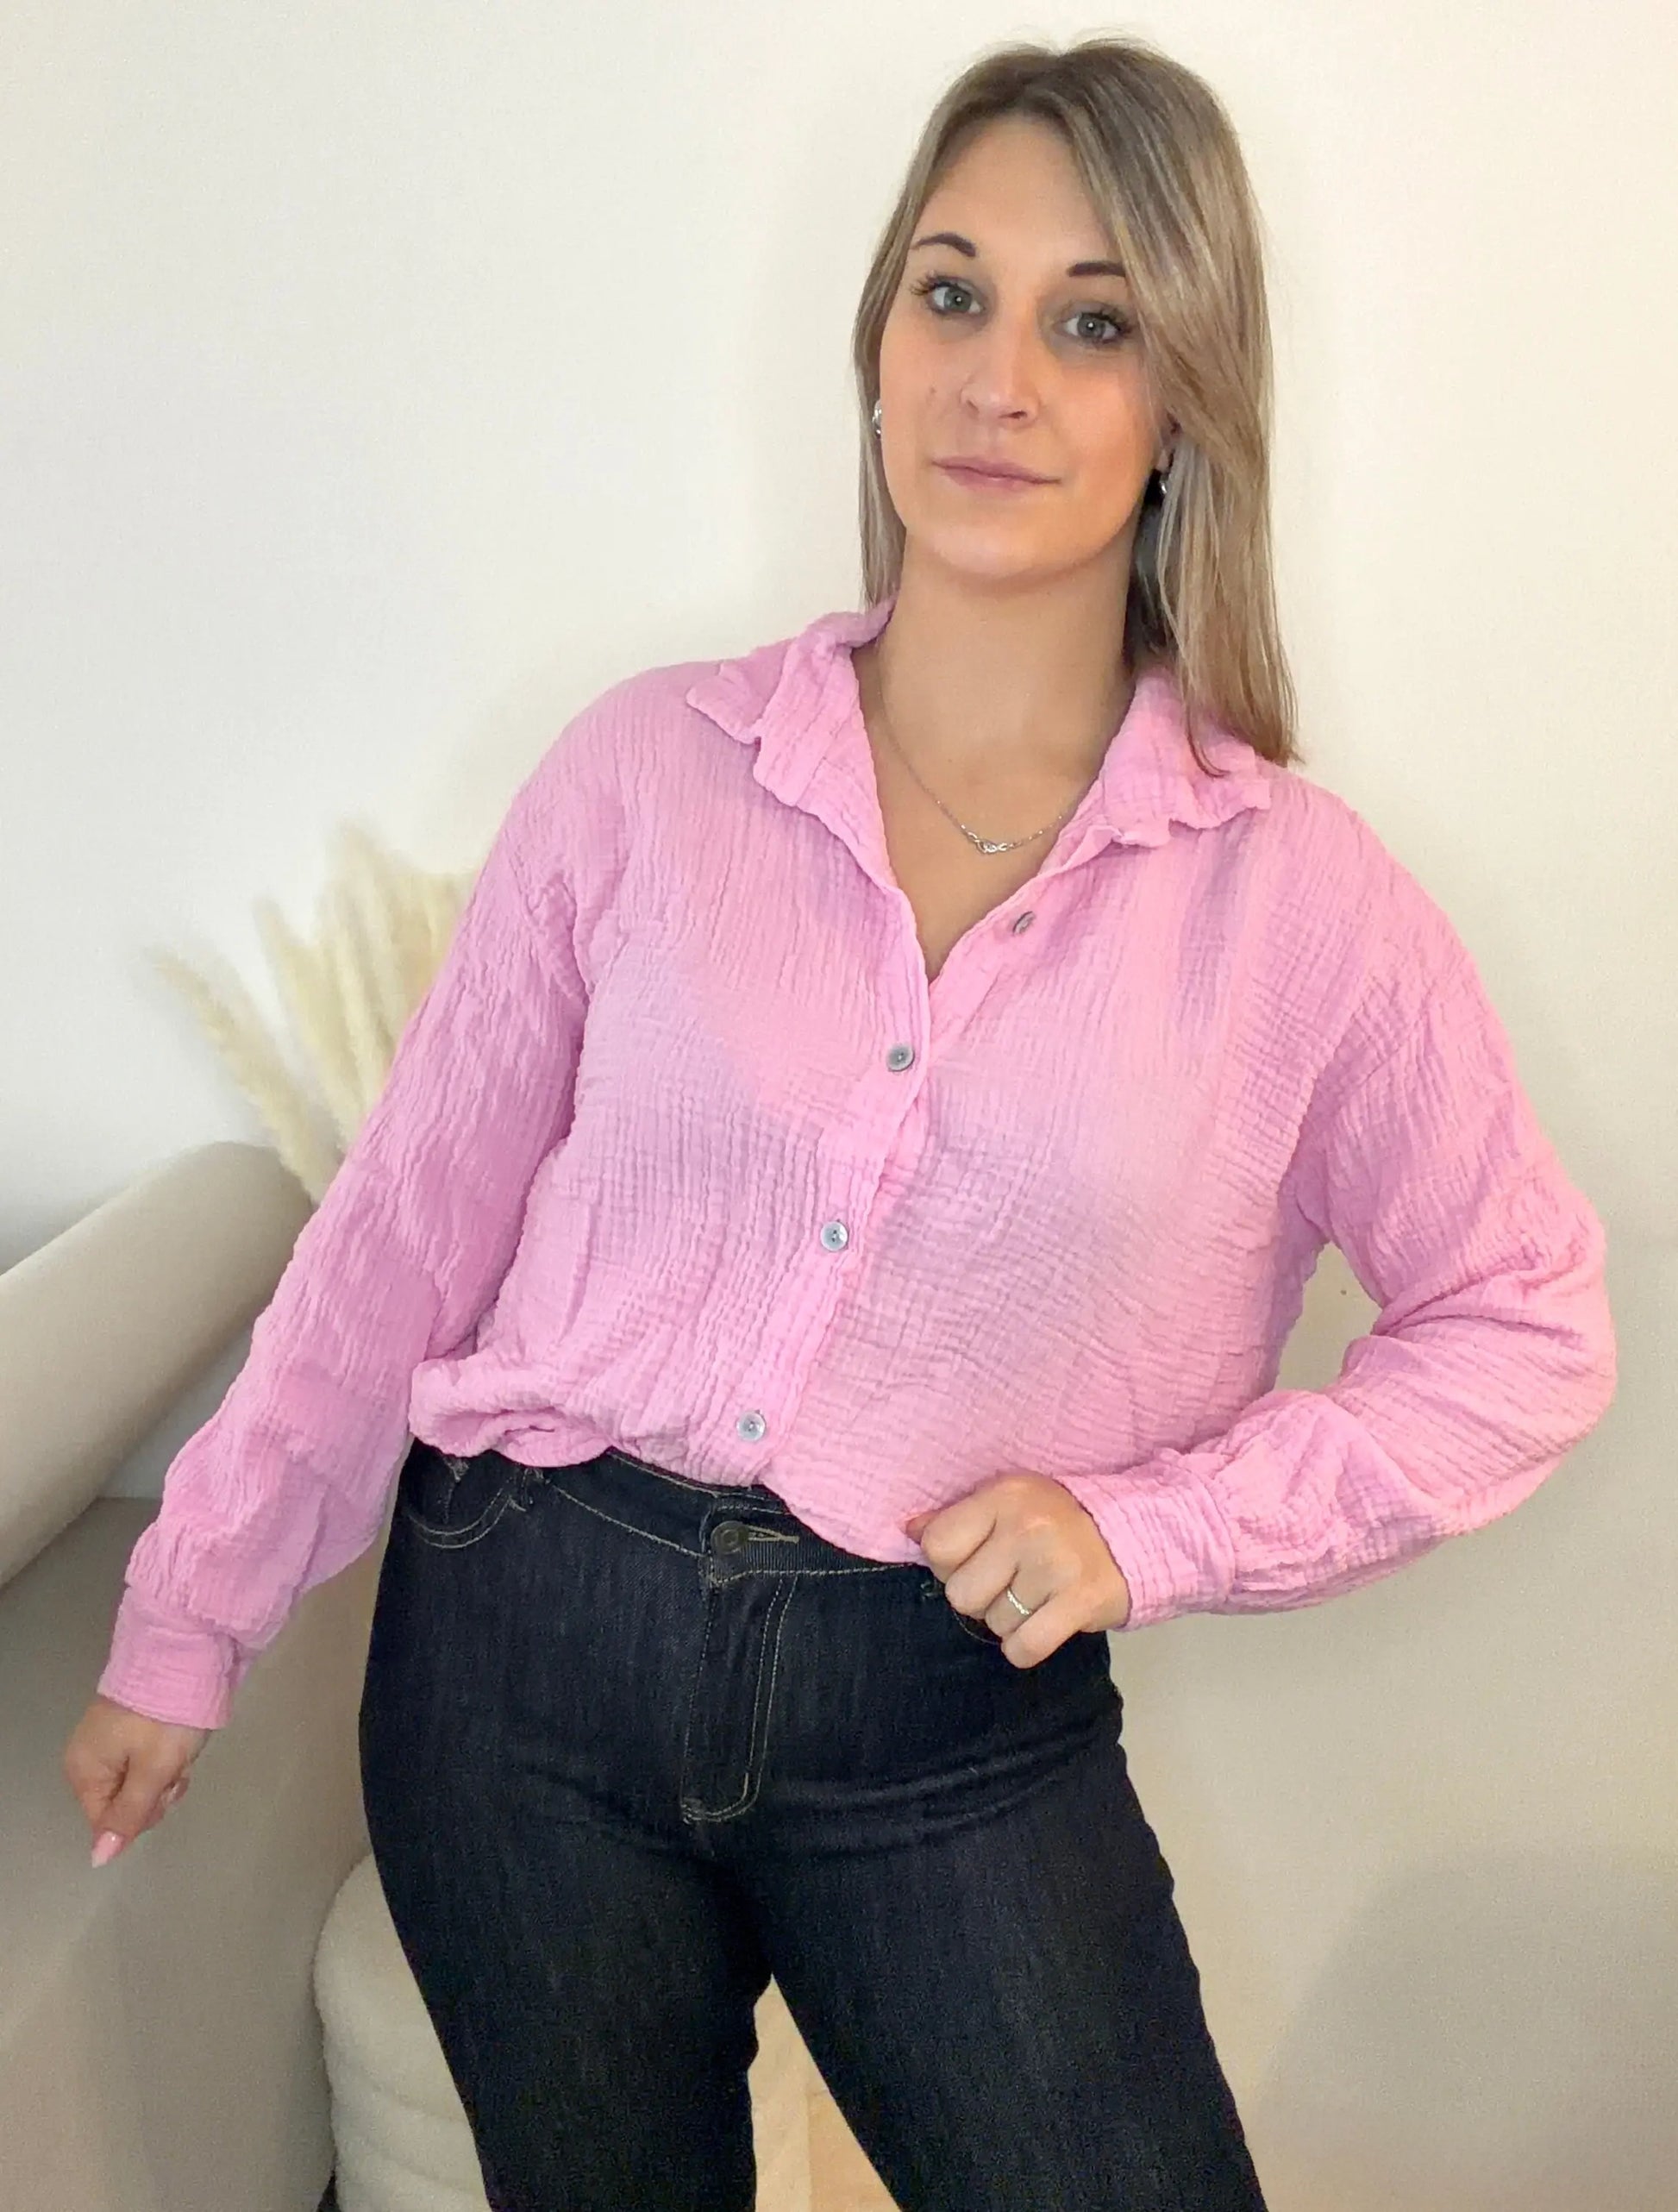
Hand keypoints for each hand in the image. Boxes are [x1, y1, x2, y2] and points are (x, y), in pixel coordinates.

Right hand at [63, 1695, 210, 1866]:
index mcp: (84, 1770)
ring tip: (179, 1746)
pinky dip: (166, 1755)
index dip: (142, 1814)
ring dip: (167, 1772)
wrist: (182, 1657)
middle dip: (157, 1791)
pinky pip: (146, 1760)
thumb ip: (127, 1817)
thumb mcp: (152, 1771)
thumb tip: (98, 1860)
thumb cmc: (165, 1718)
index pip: (108, 1823)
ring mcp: (110, 1741)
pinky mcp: (130, 1728)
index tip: (164, 1788)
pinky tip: (178, 1739)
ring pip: (140, 1783)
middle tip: (175, 1764)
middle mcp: (89, 1758)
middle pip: (124, 1804)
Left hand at [905, 1471, 1131, 1666]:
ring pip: (994, 1623)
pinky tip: (1042, 1624)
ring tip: (1035, 1596)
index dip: (948, 1565)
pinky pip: (1025, 1647)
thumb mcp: (1006, 1502)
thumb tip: (909, 1530)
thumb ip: (956, 1516)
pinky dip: (1026, 1646)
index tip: (975, 1560)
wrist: (1128, 1536)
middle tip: (1008, 1583)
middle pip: (961, 1595)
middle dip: (980, 1597)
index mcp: (1003, 1496)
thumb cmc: (1055, 1520)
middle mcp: (1028, 1527)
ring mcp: (1055, 1565)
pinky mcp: (1081, 1601)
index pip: (937, 1546)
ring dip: (1009, 1620)